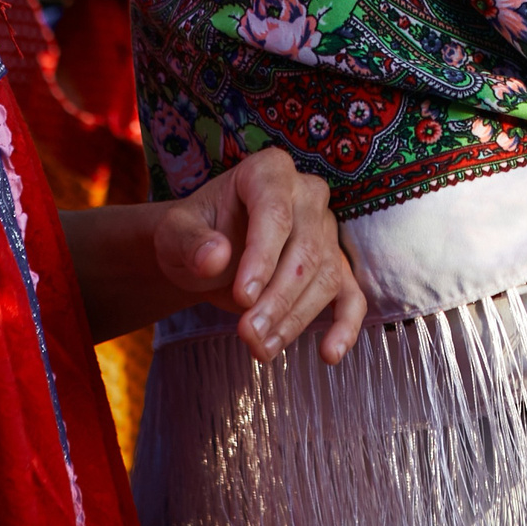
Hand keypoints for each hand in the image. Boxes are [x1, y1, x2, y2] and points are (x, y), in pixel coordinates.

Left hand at [158, 147, 366, 364]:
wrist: (207, 254)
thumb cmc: (193, 235)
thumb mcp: (175, 234)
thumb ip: (190, 242)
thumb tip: (215, 257)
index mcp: (268, 173)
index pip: (275, 212)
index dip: (263, 256)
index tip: (242, 297)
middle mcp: (307, 194)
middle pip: (305, 250)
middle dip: (277, 299)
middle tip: (247, 335)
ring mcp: (326, 230)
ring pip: (325, 277)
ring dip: (295, 319)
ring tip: (260, 349)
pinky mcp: (335, 265)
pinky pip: (351, 294)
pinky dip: (345, 325)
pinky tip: (329, 353)